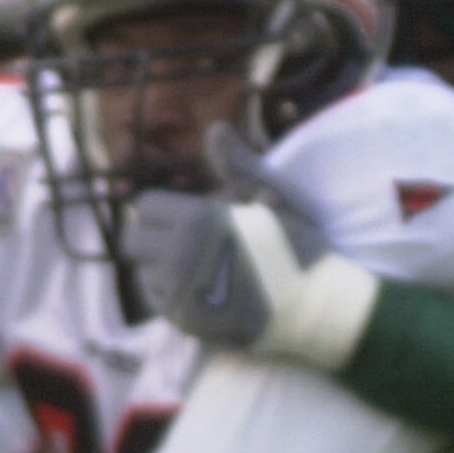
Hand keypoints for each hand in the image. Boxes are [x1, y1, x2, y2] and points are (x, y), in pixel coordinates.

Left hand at [121, 128, 335, 349]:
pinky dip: (174, 296)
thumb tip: (215, 128)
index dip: (168, 208)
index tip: (190, 215)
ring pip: (144, 273)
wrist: (320, 306)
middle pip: (134, 241)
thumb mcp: (273, 195)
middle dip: (156, 238)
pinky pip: (161, 303)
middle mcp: (179, 257)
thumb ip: (236, 164)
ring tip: (201, 268)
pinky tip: (205, 291)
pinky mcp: (186, 324)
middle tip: (188, 241)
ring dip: (163, 268)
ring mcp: (180, 294)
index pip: (146, 206)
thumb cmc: (300, 245)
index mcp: (196, 220)